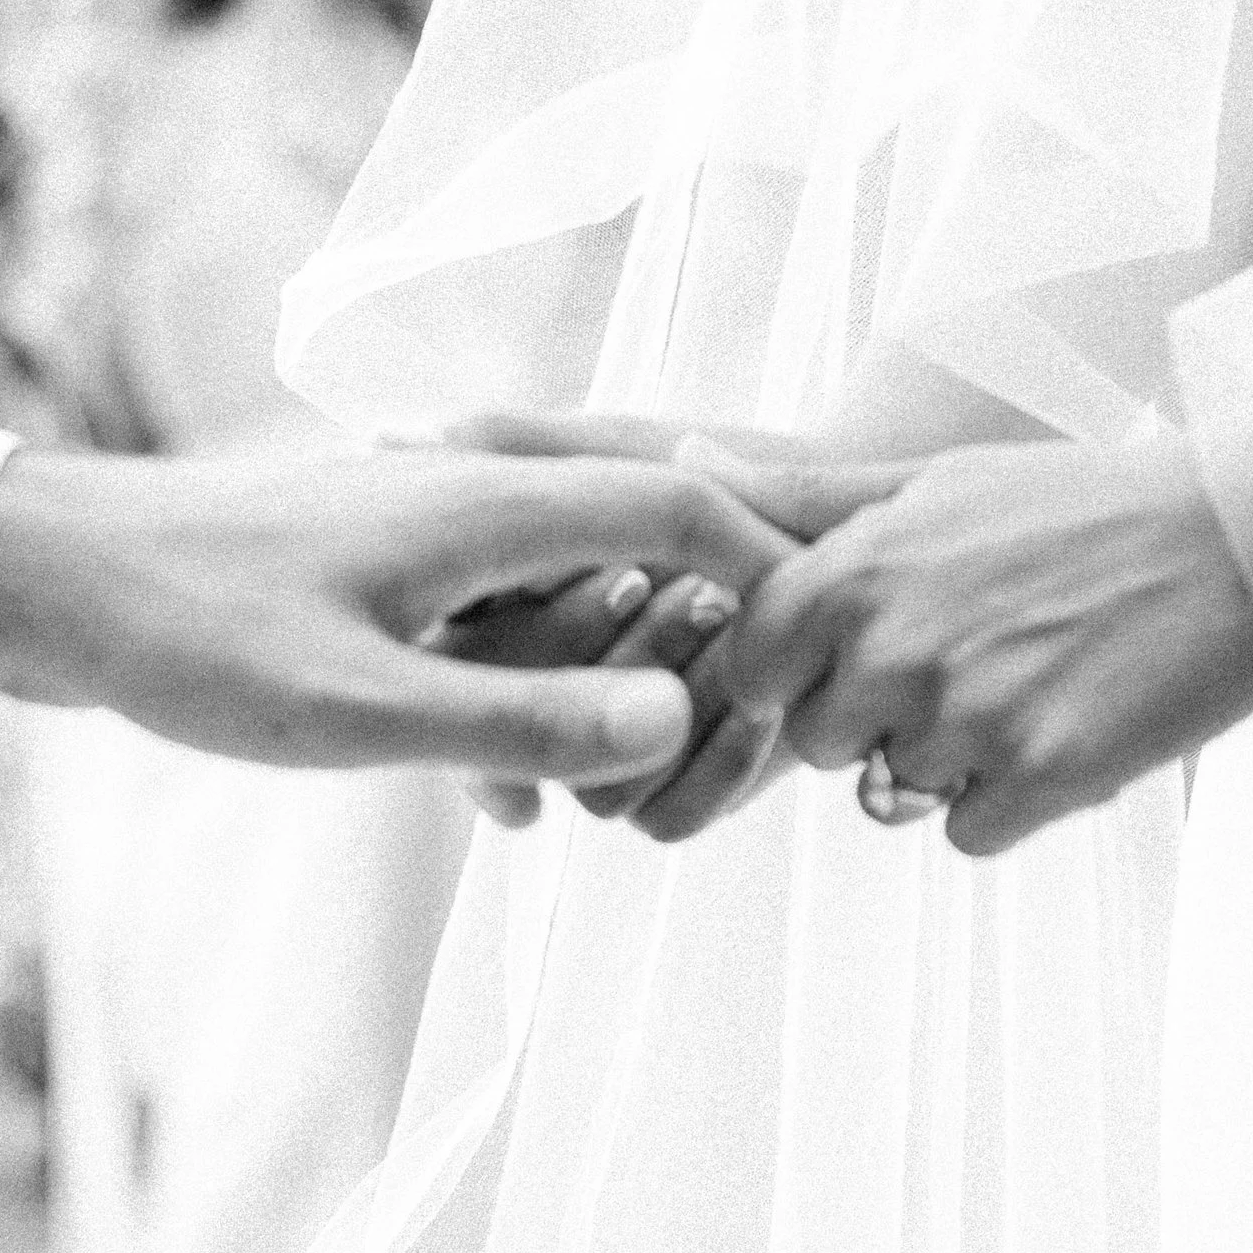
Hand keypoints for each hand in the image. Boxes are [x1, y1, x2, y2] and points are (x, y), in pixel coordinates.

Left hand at [0, 442, 792, 790]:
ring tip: (586, 801)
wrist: (43, 583)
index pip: (684, 514)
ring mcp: (424, 536)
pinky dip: (508, 706)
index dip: (765, 583)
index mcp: (491, 505)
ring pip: (563, 606)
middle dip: (680, 663)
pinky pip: (489, 635)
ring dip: (584, 697)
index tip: (810, 670)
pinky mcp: (379, 579)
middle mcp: (472, 500)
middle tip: (704, 768)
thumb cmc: (188, 637)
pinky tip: (494, 802)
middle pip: (638, 560)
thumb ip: (521, 722)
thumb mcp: (358, 710)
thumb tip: (672, 726)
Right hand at [435, 412, 856, 838]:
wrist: (859, 524)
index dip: (519, 621)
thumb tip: (394, 433)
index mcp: (513, 610)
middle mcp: (552, 689)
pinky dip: (712, 764)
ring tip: (729, 620)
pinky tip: (765, 697)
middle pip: (516, 725)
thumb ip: (519, 445)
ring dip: (656, 702)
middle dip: (596, 650)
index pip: (459, 649)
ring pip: (589, 783)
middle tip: (684, 589)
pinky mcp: (684, 788)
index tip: (618, 567)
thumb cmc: (746, 469)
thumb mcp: (624, 445)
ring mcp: (615, 747)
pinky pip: (663, 819)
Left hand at [708, 433, 1252, 854]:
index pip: (752, 669)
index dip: (800, 670)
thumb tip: (679, 463)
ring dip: (953, 758)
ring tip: (1031, 679)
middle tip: (971, 657)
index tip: (862, 646)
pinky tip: (1067, 725)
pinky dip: (1014, 800)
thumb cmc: (1079, 504)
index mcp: (856, 571)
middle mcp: (897, 647)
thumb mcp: (931, 479)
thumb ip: (799, 495)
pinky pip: (972, 832)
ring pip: (901, 790)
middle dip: (877, 718)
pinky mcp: (1044, 776)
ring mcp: (969, 718)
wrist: (1239, 538)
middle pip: (824, 743)